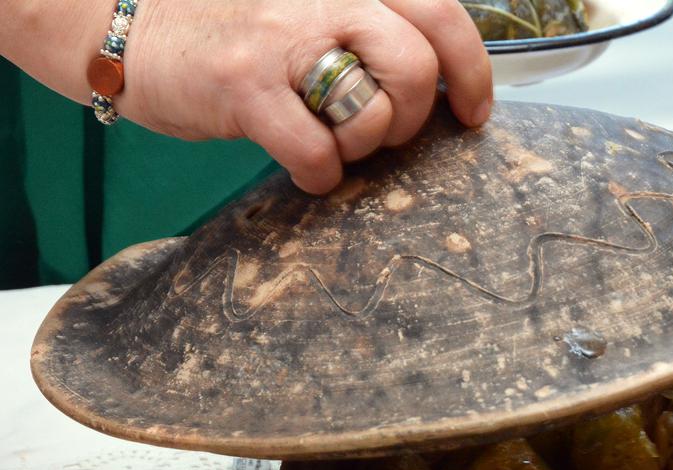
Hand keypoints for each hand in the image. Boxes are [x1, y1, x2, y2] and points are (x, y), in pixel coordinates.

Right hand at [116, 0, 492, 192]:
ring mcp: (283, 37)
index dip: (472, 71)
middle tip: (385, 130)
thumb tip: (439, 82)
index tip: (473, 110)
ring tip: (329, 139)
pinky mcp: (244, 84)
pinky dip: (321, 174)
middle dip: (414, 117)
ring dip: (363, 146)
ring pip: (375, 111)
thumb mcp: (309, 8)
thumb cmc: (228, 25)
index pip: (441, 13)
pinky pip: (318, 152)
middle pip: (418, 68)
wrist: (122, 23)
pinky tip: (304, 167)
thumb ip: (369, 27)